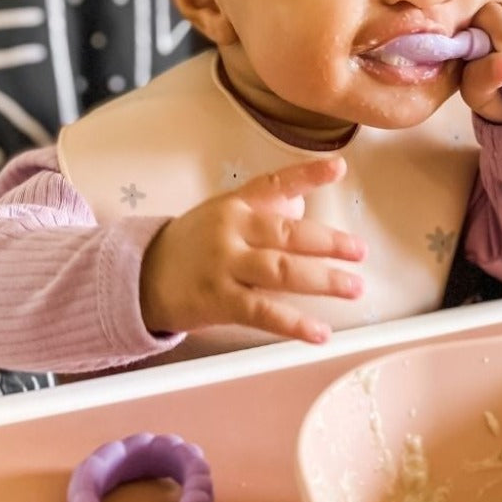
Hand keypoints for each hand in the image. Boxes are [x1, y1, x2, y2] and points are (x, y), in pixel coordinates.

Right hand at [140, 157, 365, 343]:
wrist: (141, 276)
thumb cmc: (195, 243)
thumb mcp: (224, 214)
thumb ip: (264, 208)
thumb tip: (308, 203)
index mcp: (236, 204)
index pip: (275, 184)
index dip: (307, 175)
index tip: (339, 168)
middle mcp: (231, 230)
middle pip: (286, 234)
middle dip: (328, 242)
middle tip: (360, 251)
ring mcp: (224, 266)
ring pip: (281, 271)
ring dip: (323, 280)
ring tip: (354, 287)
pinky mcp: (219, 301)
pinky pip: (263, 312)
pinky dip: (294, 324)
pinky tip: (320, 333)